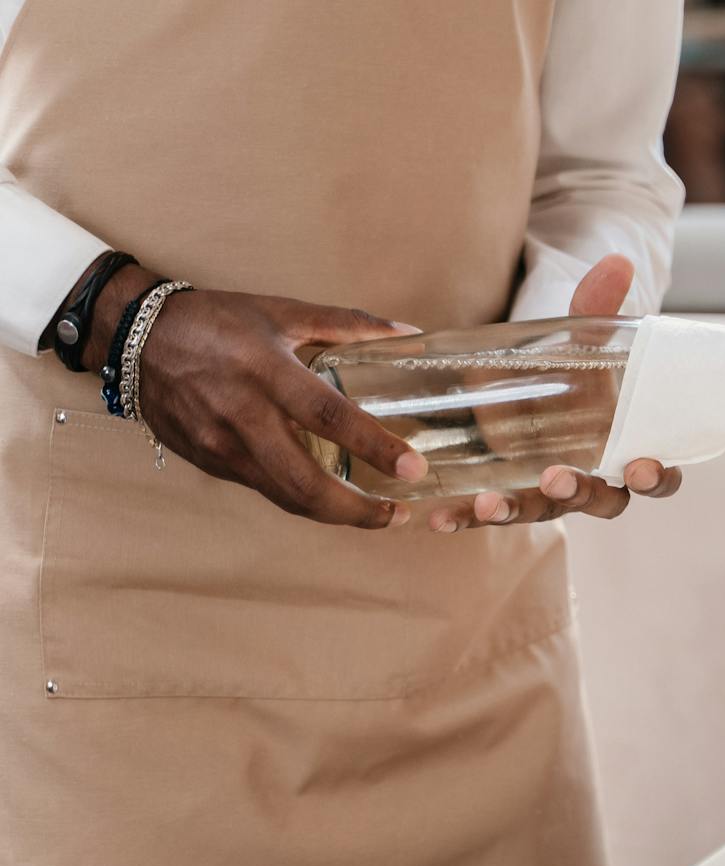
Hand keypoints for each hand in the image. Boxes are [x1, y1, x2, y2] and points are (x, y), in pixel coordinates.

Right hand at [85, 264, 427, 528]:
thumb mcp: (280, 312)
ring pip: (285, 497)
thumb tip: (407, 330)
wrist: (133, 337)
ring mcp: (221, 446)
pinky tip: (333, 500)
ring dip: (335, 514)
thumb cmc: (215, 321)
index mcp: (266, 371)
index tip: (414, 469)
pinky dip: (303, 500)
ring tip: (378, 515)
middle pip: (304, 482)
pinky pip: (265, 490)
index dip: (374, 447)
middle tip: (400, 514)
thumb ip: (347, 323)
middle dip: (358, 509)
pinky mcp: (209, 462)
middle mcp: (242, 415)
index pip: (328, 416)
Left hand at [424, 255, 680, 533]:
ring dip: (518, 511)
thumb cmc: (575, 368)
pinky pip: (491, 513)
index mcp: (629, 446)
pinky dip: (466, 517)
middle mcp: (596, 476)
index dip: (657, 478)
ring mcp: (551, 491)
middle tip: (557, 479)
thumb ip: (599, 307)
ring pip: (545, 511)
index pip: (659, 476)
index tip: (642, 467)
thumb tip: (618, 261)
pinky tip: (438, 518)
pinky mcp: (509, 491)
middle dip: (580, 493)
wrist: (531, 379)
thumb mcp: (584, 338)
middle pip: (602, 502)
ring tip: (489, 504)